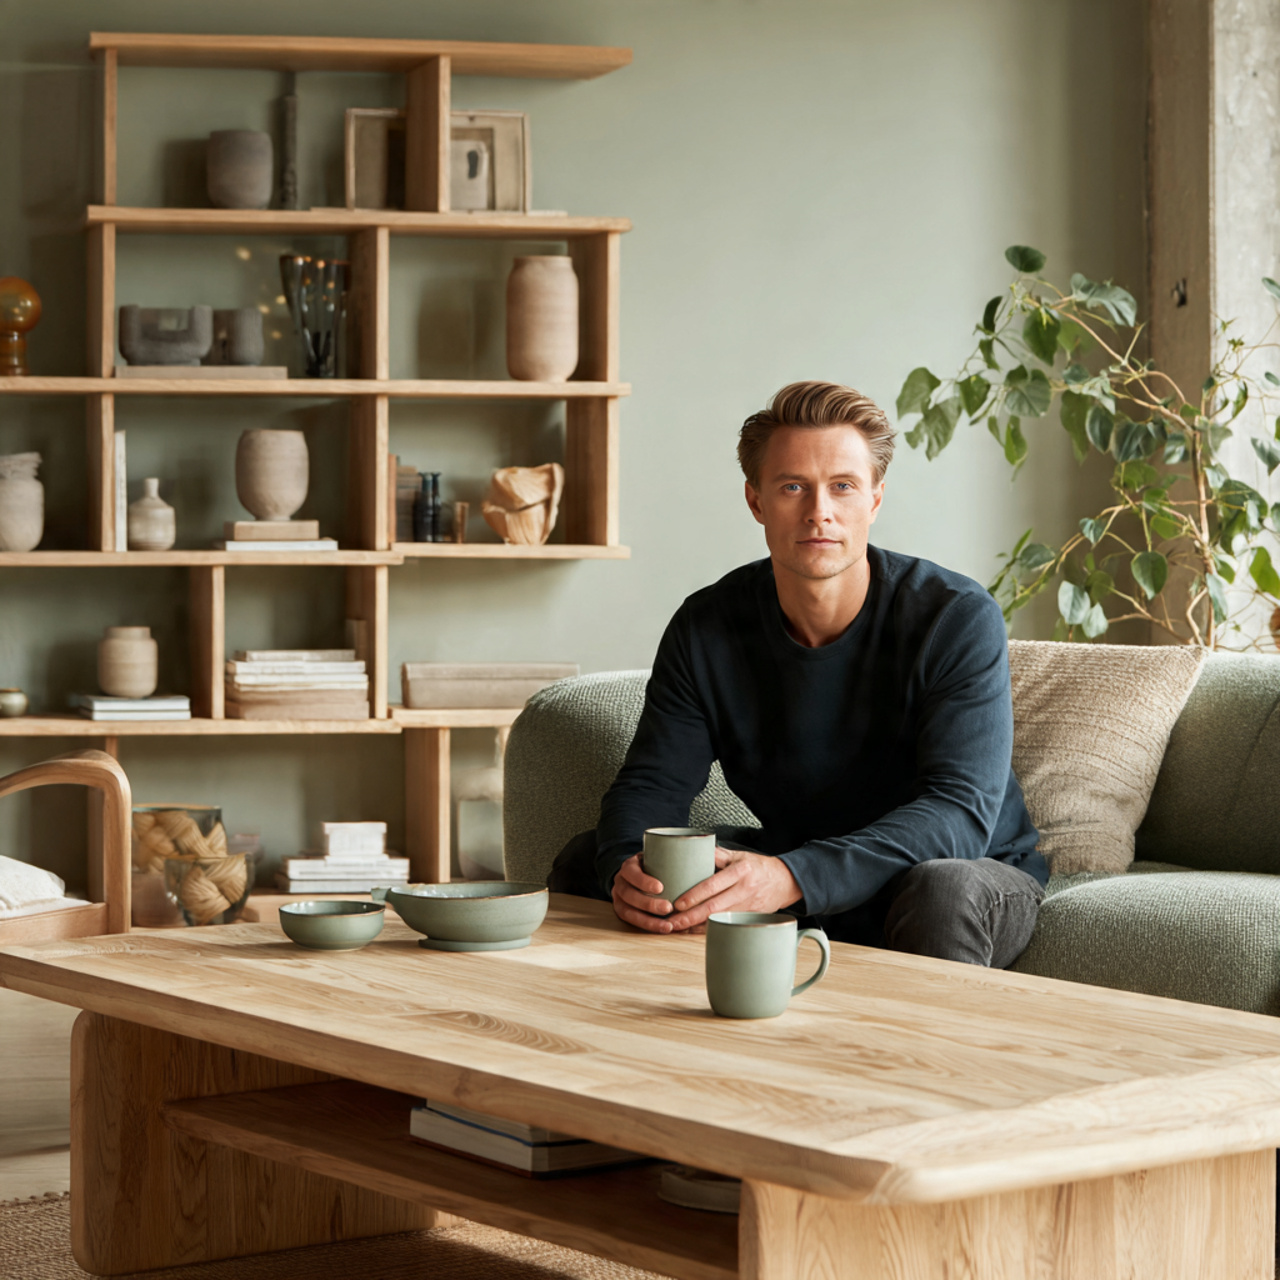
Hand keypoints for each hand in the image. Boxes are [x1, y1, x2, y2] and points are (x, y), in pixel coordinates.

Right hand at [611, 853, 680, 932]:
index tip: (660, 888)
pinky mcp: (622, 911)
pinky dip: (647, 927)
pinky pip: (631, 922)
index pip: (632, 873)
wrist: (639, 874)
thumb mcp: (657, 858)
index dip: (643, 881)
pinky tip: (662, 929)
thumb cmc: (654, 866)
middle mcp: (621, 883)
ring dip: (648, 921)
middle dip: (648, 904)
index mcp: (628, 867)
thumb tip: (695, 855)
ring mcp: (619, 898)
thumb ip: (669, 859)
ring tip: (667, 926)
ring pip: (628, 912)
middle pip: (629, 895)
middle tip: (668, 908)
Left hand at [663, 846, 801, 931]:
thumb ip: (717, 854)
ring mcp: (748, 906)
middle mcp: (744, 890)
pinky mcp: (751, 918)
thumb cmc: (759, 867)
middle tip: (672, 922)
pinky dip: (709, 929)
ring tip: (678, 928)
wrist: (786, 881)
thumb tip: (694, 849)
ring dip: (697, 926)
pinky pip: (727, 925)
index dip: (694, 896)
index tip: (678, 903)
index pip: (713, 885)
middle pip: (714, 907)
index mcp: (740, 871)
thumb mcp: (740, 856)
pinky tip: (695, 931)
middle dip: (691, 917)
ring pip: (719, 919)